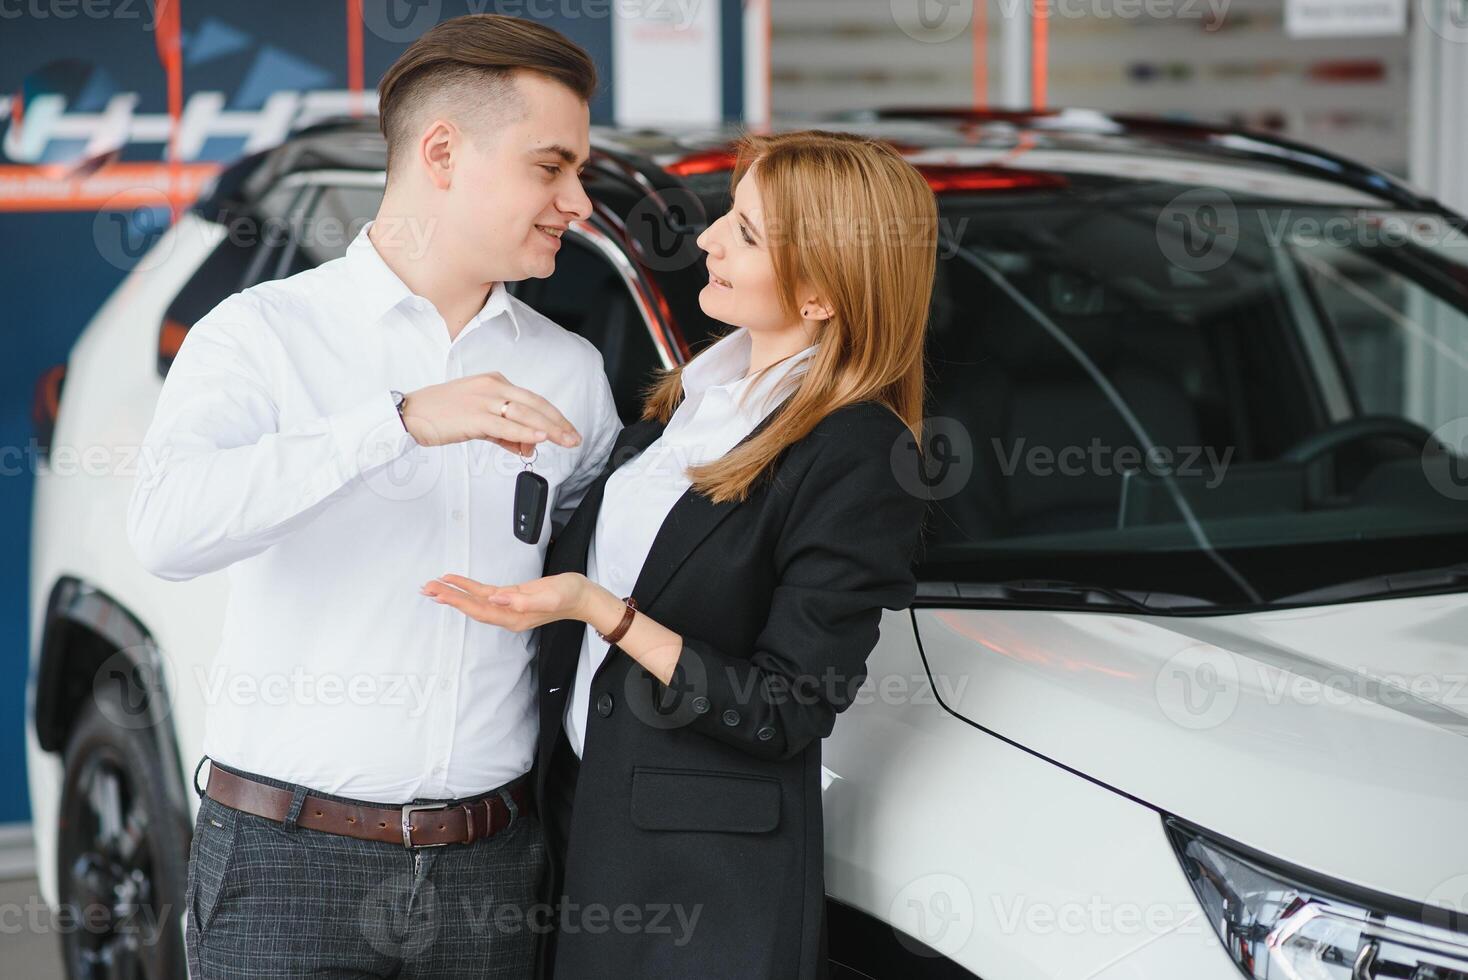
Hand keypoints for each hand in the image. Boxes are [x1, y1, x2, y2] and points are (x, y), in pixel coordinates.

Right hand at [401, 372, 581, 454]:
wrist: (411, 412)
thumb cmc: (442, 414)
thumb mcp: (478, 419)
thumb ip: (504, 433)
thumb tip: (528, 447)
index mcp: (494, 382)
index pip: (533, 399)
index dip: (554, 415)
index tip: (567, 429)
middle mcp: (492, 386)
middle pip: (535, 404)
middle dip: (559, 422)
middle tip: (574, 438)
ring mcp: (483, 400)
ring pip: (525, 414)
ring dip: (549, 429)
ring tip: (565, 441)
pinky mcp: (474, 416)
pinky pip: (506, 425)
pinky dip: (526, 432)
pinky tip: (540, 439)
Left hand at [421, 572, 593, 631]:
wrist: (583, 597)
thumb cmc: (570, 595)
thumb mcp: (550, 595)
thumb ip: (523, 600)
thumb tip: (497, 599)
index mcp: (515, 616)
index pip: (480, 608)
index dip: (458, 599)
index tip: (441, 590)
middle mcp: (509, 615)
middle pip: (472, 607)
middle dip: (449, 598)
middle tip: (428, 588)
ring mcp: (510, 609)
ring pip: (476, 602)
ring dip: (455, 595)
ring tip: (435, 588)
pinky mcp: (513, 599)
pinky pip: (485, 596)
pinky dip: (469, 591)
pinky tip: (458, 587)